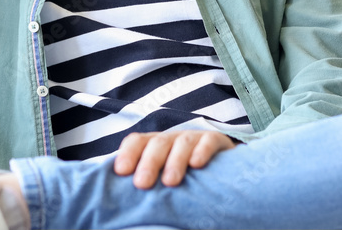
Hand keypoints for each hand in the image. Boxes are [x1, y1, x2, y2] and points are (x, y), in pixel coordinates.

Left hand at [113, 130, 236, 188]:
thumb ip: (145, 182)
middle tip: (142, 183)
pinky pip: (208, 141)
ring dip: (175, 161)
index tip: (121, 171)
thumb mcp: (161, 177)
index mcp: (154, 145)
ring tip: (170, 182)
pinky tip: (197, 164)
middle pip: (158, 143)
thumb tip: (118, 202)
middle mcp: (172, 139)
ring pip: (182, 143)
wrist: (222, 167)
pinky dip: (202, 151)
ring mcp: (194, 138)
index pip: (137, 141)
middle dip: (149, 162)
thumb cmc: (184, 176)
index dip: (128, 153)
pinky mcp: (215, 141)